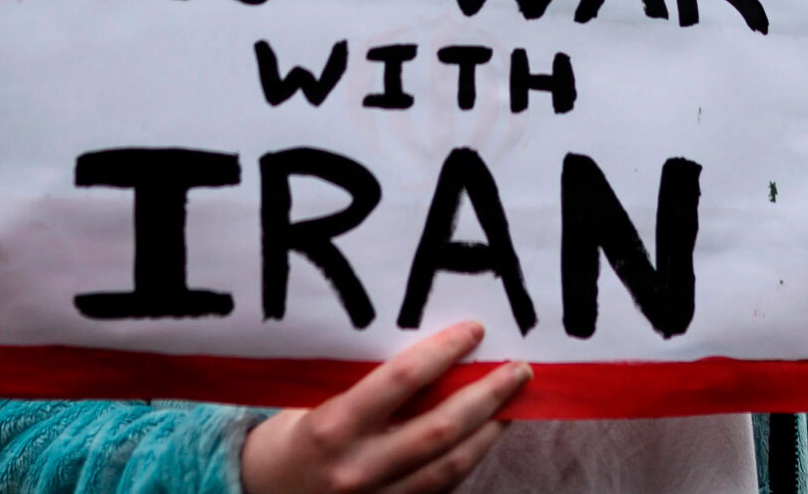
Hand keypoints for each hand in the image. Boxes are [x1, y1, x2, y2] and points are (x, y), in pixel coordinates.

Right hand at [241, 322, 528, 493]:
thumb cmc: (288, 438)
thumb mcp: (314, 402)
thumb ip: (363, 384)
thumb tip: (427, 354)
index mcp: (333, 427)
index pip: (402, 381)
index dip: (444, 352)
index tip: (475, 330)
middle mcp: (359, 467)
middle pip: (441, 429)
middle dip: (487, 395)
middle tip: (518, 368)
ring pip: (452, 466)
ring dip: (489, 431)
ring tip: (513, 401)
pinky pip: (442, 488)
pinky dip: (468, 460)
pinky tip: (485, 437)